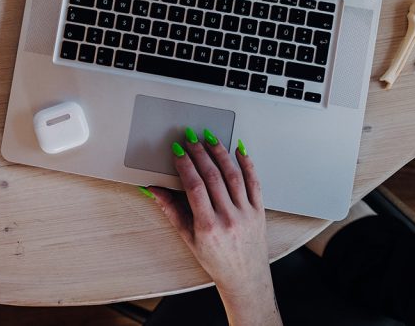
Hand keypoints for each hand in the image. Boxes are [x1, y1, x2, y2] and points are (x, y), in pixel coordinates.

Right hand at [148, 135, 279, 322]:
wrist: (245, 278)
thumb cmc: (216, 260)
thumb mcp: (188, 238)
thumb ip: (171, 211)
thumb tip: (155, 190)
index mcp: (208, 226)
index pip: (194, 186)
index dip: (185, 165)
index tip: (177, 150)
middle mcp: (229, 217)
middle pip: (213, 177)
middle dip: (199, 153)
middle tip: (190, 137)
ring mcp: (246, 213)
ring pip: (233, 175)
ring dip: (220, 153)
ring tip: (209, 138)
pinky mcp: (259, 210)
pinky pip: (254, 182)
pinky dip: (247, 163)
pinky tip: (239, 149)